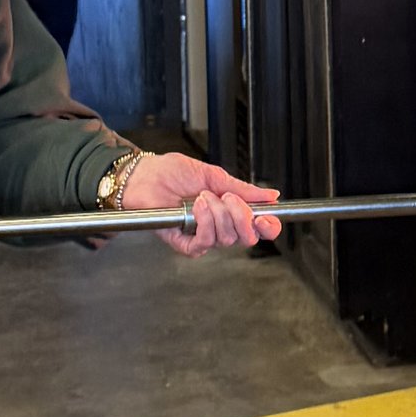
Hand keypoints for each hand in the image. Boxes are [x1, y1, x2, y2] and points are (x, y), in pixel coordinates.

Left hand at [123, 151, 282, 255]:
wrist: (144, 176)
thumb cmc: (172, 172)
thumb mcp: (213, 175)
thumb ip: (242, 188)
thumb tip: (270, 195)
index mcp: (230, 211)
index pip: (258, 228)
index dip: (268, 227)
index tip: (267, 217)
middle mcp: (219, 227)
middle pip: (246, 237)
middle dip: (242, 217)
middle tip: (229, 199)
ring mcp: (203, 236)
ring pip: (226, 239)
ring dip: (217, 215)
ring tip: (203, 196)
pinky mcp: (185, 244)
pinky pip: (204, 244)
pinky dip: (204, 224)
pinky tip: (196, 208)